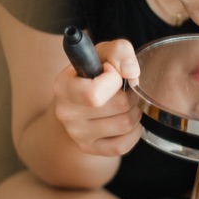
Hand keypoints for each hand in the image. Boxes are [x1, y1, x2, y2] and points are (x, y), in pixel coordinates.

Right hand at [51, 37, 142, 156]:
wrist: (79, 96)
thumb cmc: (93, 72)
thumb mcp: (103, 53)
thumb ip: (119, 51)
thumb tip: (131, 72)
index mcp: (63, 86)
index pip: (96, 92)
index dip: (114, 79)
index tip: (111, 73)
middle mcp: (65, 112)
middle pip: (118, 107)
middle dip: (129, 95)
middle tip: (123, 90)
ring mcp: (76, 133)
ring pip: (124, 124)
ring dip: (134, 112)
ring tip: (126, 104)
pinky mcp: (88, 147)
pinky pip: (121, 146)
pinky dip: (134, 133)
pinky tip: (127, 121)